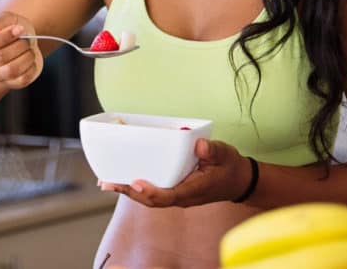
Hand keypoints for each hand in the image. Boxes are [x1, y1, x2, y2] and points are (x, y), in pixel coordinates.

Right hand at [0, 12, 43, 89]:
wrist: (25, 38)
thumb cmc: (12, 27)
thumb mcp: (6, 19)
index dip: (2, 37)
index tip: (19, 29)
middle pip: (0, 58)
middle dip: (19, 45)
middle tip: (26, 38)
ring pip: (11, 70)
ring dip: (26, 57)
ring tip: (30, 49)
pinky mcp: (11, 83)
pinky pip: (22, 80)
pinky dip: (31, 68)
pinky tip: (31, 59)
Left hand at [100, 139, 252, 207]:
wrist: (238, 181)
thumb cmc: (230, 168)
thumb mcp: (225, 155)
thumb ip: (212, 151)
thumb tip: (199, 146)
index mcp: (193, 190)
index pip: (168, 196)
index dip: (150, 192)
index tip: (135, 183)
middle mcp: (182, 196)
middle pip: (151, 199)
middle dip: (128, 192)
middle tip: (107, 182)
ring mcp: (177, 195)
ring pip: (149, 198)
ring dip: (128, 190)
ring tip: (107, 182)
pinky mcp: (175, 190)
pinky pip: (153, 192)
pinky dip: (137, 187)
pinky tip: (124, 179)